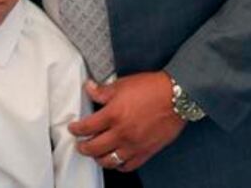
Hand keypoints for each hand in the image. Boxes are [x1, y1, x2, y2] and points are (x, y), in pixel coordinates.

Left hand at [69, 71, 184, 171]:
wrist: (177, 96)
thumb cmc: (151, 88)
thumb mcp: (122, 84)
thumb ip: (103, 91)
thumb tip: (88, 88)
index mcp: (113, 115)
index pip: (87, 127)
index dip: (76, 129)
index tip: (73, 128)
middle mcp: (121, 133)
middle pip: (94, 148)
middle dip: (83, 147)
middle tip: (80, 145)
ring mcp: (133, 145)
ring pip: (109, 160)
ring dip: (98, 158)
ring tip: (95, 154)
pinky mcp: (146, 151)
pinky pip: (128, 166)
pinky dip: (118, 166)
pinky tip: (115, 161)